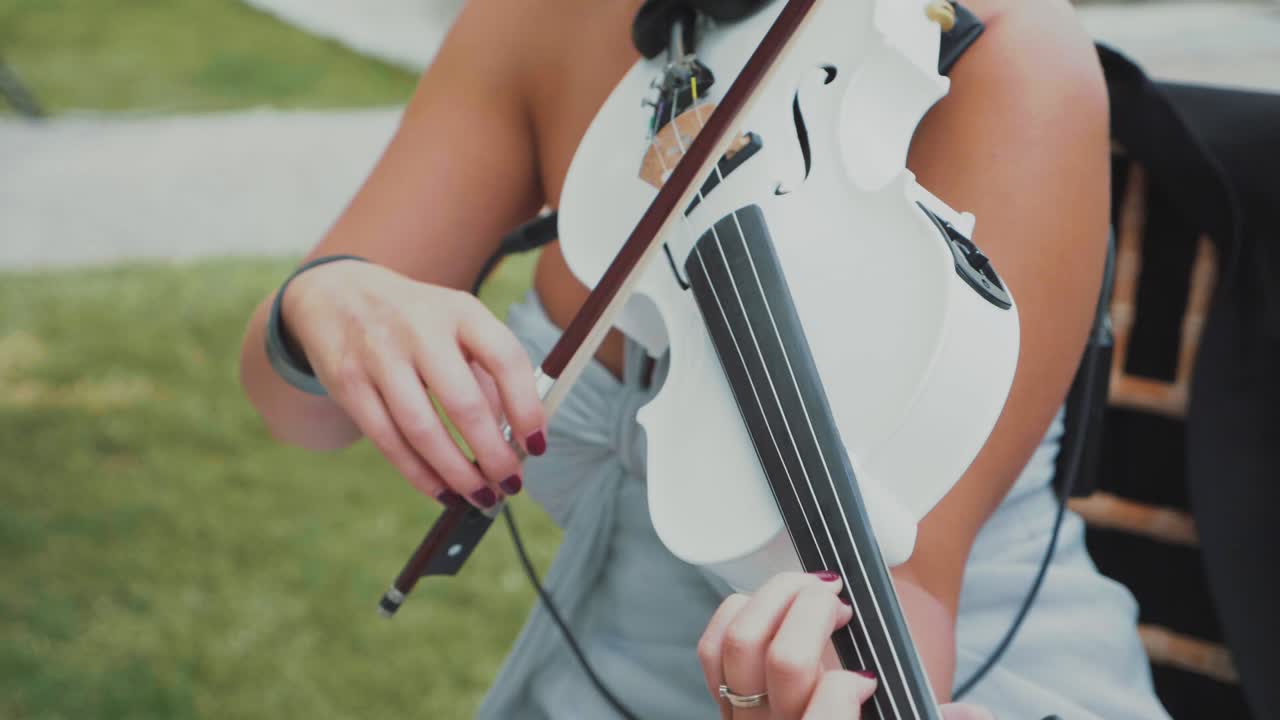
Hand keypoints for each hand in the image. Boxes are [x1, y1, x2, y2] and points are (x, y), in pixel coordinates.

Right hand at [280, 259, 546, 508]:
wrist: (337, 293)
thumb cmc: (417, 320)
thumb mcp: (458, 325)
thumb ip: (487, 375)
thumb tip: (517, 440)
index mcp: (461, 311)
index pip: (505, 359)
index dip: (526, 407)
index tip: (537, 445)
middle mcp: (420, 330)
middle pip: (463, 403)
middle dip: (492, 454)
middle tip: (510, 482)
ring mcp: (379, 356)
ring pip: (422, 430)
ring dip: (457, 473)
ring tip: (481, 495)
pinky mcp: (348, 384)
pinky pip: (388, 441)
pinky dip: (419, 474)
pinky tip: (442, 490)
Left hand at [697, 572, 994, 719]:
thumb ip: (935, 719)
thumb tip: (976, 713)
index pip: (827, 709)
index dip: (847, 685)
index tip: (868, 677)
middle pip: (783, 660)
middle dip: (813, 613)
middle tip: (840, 602)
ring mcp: (741, 716)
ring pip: (740, 645)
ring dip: (776, 600)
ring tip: (810, 592)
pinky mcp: (721, 699)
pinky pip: (713, 648)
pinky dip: (737, 611)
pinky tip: (770, 605)